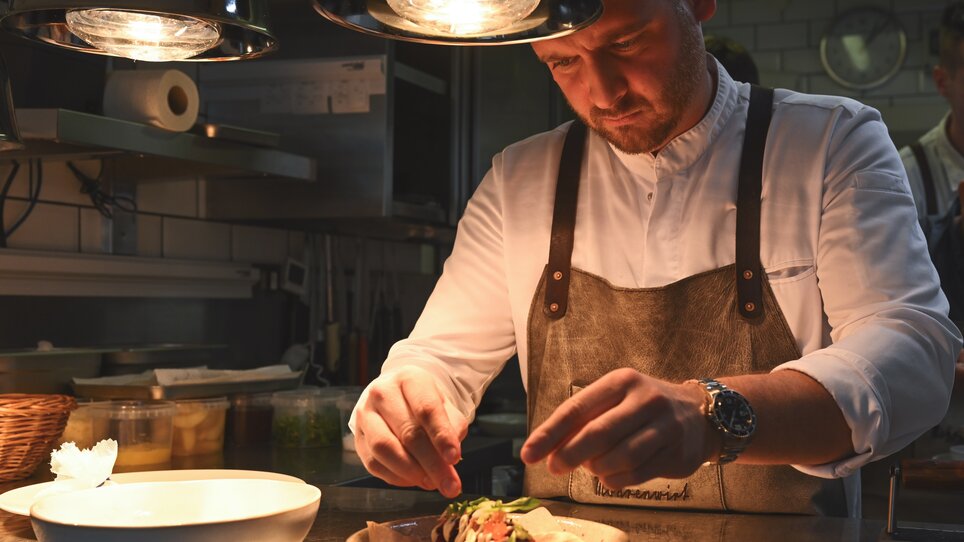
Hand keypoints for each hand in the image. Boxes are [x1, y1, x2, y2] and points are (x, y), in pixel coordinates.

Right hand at [353, 365, 468, 497]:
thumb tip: (451, 459)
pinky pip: (374, 464)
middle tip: (450, 485)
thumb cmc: (425, 403)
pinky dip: (397, 477)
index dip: (441, 436)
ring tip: (432, 482)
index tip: (455, 458)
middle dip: (432, 463)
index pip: (426, 409)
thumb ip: (452, 429)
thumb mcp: (445, 406)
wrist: (398, 396)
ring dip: (412, 472)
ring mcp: (365, 415)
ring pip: (385, 449)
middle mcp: (382, 393)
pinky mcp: (357, 438)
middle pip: (407, 432)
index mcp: (409, 379)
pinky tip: (414, 479)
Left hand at [519, 368, 715, 488]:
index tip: (528, 454)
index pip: (577, 408)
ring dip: (596, 469)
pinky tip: (611, 475)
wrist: (701, 414)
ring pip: (618, 457)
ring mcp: (666, 427)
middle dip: (569, 455)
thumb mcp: (616, 399)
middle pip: (598, 433)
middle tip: (554, 468)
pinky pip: (635, 475)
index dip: (549, 433)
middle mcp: (646, 400)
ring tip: (592, 467)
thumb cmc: (642, 407)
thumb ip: (585, 419)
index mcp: (622, 381)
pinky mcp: (678, 454)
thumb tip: (550, 449)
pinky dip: (615, 480)